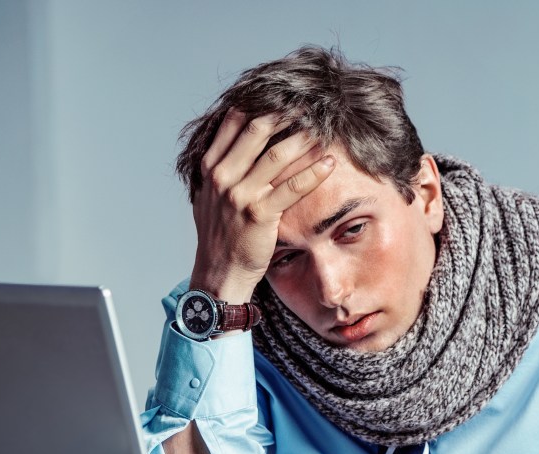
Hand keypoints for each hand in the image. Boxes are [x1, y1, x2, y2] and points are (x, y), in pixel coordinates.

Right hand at [189, 109, 335, 302]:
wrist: (220, 272)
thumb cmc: (219, 235)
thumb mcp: (209, 197)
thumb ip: (221, 169)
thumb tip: (235, 143)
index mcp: (210, 167)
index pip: (233, 122)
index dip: (259, 104)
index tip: (282, 95)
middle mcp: (222, 176)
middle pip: (256, 130)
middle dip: (284, 113)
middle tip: (308, 104)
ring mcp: (240, 194)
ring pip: (277, 155)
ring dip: (304, 138)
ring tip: (323, 128)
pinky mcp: (260, 214)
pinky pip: (292, 187)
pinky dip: (313, 172)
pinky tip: (329, 163)